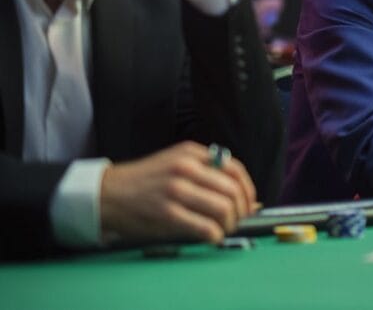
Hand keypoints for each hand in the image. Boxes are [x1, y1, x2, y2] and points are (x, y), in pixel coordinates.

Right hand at [99, 141, 257, 243]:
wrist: (107, 193)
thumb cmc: (145, 181)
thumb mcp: (176, 163)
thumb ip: (207, 174)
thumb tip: (246, 199)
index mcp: (191, 153)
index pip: (234, 169)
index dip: (247, 189)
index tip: (249, 203)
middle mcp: (186, 168)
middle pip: (232, 190)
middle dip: (241, 210)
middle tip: (237, 220)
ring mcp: (176, 190)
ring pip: (223, 208)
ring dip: (229, 224)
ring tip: (223, 229)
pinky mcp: (167, 213)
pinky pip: (205, 227)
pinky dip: (215, 235)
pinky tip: (211, 237)